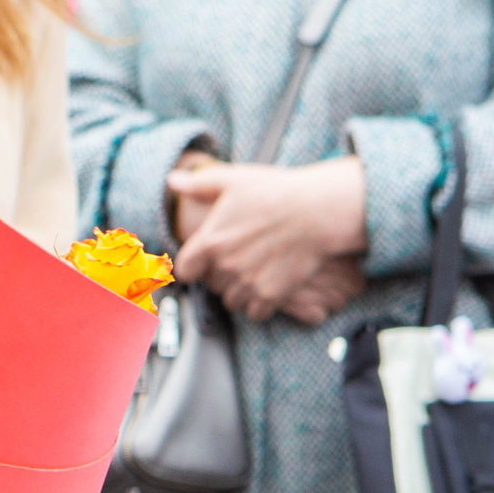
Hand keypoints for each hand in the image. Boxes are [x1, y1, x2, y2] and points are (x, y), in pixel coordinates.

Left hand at [166, 156, 368, 322]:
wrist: (320, 210)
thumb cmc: (278, 192)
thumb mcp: (235, 180)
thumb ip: (199, 184)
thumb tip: (173, 180)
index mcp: (210, 242)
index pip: (186, 271)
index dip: (196, 267)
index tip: (207, 262)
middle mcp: (225, 266)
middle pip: (212, 286)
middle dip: (222, 276)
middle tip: (240, 261)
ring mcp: (248, 283)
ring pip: (232, 301)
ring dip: (240, 292)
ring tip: (255, 272)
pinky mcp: (271, 295)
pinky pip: (255, 312)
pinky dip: (261, 304)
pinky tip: (270, 285)